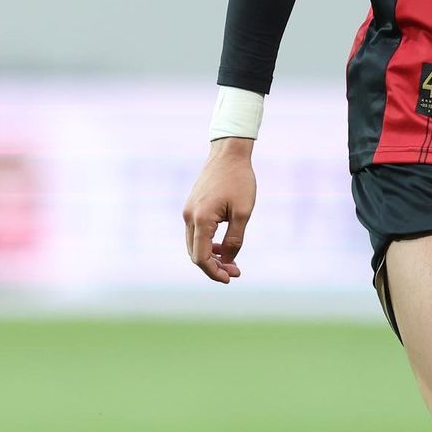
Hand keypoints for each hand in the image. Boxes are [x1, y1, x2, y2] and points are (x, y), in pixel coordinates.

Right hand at [182, 138, 256, 283]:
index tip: (230, 278)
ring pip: (194, 244)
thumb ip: (235, 239)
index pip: (201, 257)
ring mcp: (188, 211)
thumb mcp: (244, 212)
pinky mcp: (192, 206)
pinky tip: (223, 246)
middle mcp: (189, 217)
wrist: (228, 153)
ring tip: (231, 262)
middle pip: (195, 254)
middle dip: (214, 266)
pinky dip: (207, 243)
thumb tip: (228, 260)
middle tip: (235, 272)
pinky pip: (196, 233)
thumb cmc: (239, 180)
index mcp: (201, 219)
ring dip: (210, 256)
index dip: (214, 272)